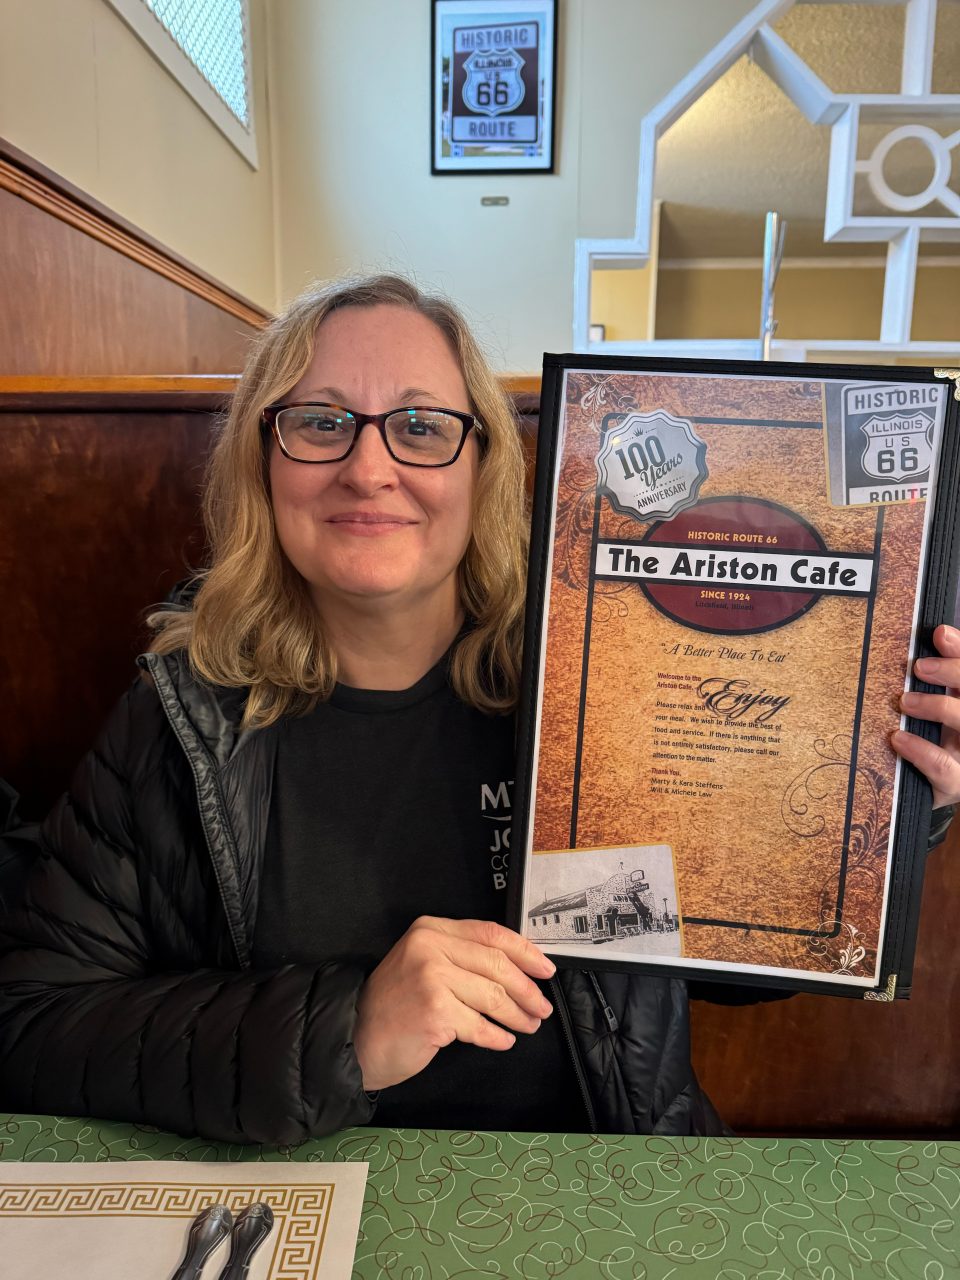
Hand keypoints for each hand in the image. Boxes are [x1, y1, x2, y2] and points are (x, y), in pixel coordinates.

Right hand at [353, 916, 555, 1090]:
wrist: (356, 1037)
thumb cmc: (395, 1005)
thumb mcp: (423, 964)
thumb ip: (461, 957)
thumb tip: (518, 968)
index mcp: (430, 929)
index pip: (490, 933)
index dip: (525, 952)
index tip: (545, 969)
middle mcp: (430, 947)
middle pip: (497, 964)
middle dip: (527, 989)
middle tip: (542, 1007)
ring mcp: (431, 978)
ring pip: (493, 996)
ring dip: (517, 1015)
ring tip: (528, 1025)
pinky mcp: (434, 1011)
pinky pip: (480, 1025)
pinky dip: (497, 1036)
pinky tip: (503, 1040)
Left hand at [893, 623, 959, 807]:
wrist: (934, 793)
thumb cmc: (937, 743)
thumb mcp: (940, 708)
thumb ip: (940, 678)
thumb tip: (932, 637)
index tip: (940, 633)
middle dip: (954, 673)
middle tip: (919, 667)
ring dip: (938, 707)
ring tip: (904, 701)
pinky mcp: (957, 784)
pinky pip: (944, 768)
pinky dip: (921, 750)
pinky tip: (898, 738)